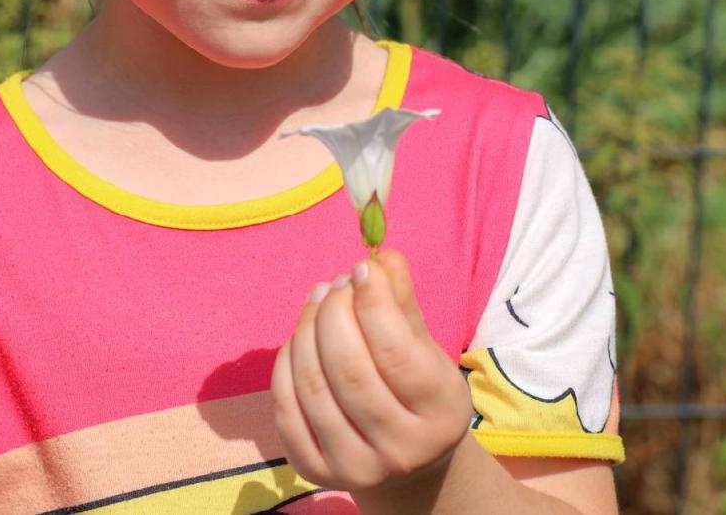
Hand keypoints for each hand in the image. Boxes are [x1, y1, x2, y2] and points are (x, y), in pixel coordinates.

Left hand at [272, 249, 473, 499]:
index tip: (362, 268)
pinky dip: (287, 362)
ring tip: (317, 299)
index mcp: (440, 415)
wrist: (405, 463)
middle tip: (335, 284)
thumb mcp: (425, 349)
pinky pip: (286, 406)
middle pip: (349, 370)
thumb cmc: (417, 391)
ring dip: (307, 330)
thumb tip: (381, 255)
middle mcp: (400, 450)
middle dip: (334, 313)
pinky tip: (300, 337)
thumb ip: (404, 304)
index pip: (396, 352)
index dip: (373, 302)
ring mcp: (355, 467)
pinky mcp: (314, 471)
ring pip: (313, 386)